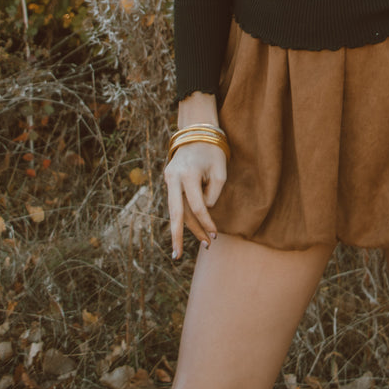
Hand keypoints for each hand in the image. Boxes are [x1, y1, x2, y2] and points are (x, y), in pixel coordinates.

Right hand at [164, 141, 226, 259]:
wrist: (196, 132)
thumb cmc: (212, 151)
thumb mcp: (220, 171)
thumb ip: (213, 194)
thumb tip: (204, 212)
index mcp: (188, 175)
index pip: (197, 207)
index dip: (207, 223)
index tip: (215, 235)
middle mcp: (174, 178)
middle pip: (176, 213)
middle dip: (178, 236)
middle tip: (177, 257)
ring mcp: (168, 179)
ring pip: (175, 210)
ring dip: (184, 228)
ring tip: (196, 243)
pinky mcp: (168, 179)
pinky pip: (176, 201)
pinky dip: (182, 215)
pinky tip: (189, 228)